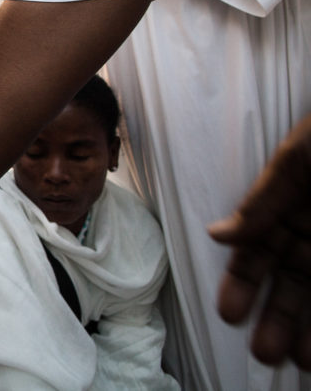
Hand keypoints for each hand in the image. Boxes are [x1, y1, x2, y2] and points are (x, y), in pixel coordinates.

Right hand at [209, 114, 310, 368]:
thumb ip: (262, 201)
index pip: (258, 252)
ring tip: (302, 361)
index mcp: (289, 204)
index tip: (230, 313)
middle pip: (292, 282)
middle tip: (266, 353)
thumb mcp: (298, 160)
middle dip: (278, 318)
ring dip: (310, 328)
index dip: (243, 283)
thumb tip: (218, 234)